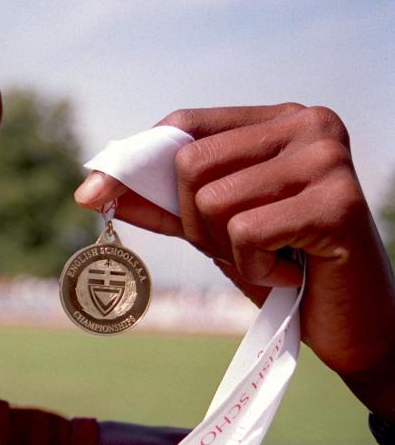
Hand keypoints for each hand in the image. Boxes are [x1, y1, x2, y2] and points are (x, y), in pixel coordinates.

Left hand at [74, 104, 394, 416]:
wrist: (352, 324)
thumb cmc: (282, 266)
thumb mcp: (211, 229)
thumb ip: (160, 204)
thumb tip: (92, 188)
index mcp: (277, 120)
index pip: (185, 124)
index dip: (137, 161)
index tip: (91, 195)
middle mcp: (308, 124)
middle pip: (191, 164)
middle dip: (196, 221)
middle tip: (242, 246)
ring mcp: (328, 158)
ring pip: (213, 200)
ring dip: (228, 248)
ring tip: (272, 259)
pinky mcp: (340, 203)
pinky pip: (246, 232)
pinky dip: (255, 267)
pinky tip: (291, 275)